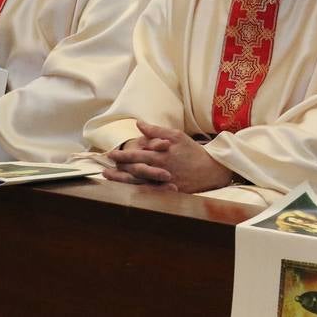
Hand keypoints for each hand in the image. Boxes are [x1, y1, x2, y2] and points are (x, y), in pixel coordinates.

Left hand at [103, 121, 234, 191]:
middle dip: (118, 170)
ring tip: (111, 179)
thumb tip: (138, 124)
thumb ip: (156, 131)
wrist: (211, 169)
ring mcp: (163, 182)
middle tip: (105, 170)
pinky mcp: (167, 192)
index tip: (111, 154)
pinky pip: (149, 193)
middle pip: (134, 170)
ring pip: (138, 183)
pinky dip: (136, 192)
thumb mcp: (176, 136)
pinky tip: (127, 191)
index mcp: (160, 155)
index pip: (136, 155)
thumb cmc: (192, 151)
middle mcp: (159, 169)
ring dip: (123, 181)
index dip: (122, 155)